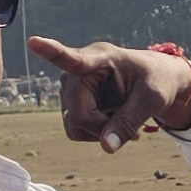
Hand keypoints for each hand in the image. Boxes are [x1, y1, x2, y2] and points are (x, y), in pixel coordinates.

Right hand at [30, 37, 190, 151]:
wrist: (156, 83)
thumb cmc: (157, 82)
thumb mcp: (152, 100)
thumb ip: (129, 122)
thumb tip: (106, 148)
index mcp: (101, 57)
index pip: (73, 58)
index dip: (51, 52)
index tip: (34, 42)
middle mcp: (79, 71)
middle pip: (77, 114)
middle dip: (103, 128)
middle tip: (132, 129)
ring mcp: (72, 87)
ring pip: (74, 126)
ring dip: (100, 132)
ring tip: (123, 120)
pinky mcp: (71, 102)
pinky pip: (76, 130)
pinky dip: (96, 134)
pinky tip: (113, 122)